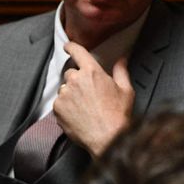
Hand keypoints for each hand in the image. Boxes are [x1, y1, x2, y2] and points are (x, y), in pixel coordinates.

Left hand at [53, 43, 134, 159]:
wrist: (107, 138)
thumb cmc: (118, 115)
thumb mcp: (126, 90)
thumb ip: (121, 71)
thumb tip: (122, 59)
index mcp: (92, 72)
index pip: (78, 52)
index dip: (71, 47)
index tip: (67, 46)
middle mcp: (75, 80)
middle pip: (71, 73)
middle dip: (78, 80)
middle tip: (88, 93)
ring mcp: (64, 94)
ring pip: (65, 89)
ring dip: (71, 94)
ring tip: (84, 107)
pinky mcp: (57, 108)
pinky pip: (59, 103)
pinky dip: (66, 107)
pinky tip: (78, 115)